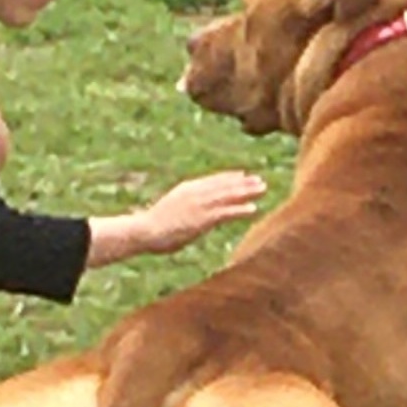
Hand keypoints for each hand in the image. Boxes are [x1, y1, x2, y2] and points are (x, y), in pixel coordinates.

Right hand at [86, 170, 265, 266]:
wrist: (144, 231)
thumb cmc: (151, 226)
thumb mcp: (168, 211)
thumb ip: (180, 209)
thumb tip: (183, 213)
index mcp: (187, 189)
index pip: (213, 181)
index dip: (229, 178)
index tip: (243, 176)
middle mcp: (195, 193)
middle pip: (224, 185)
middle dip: (243, 183)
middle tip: (260, 181)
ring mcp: (200, 205)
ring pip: (229, 195)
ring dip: (247, 192)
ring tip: (263, 189)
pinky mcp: (202, 218)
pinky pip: (226, 212)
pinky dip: (240, 209)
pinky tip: (253, 209)